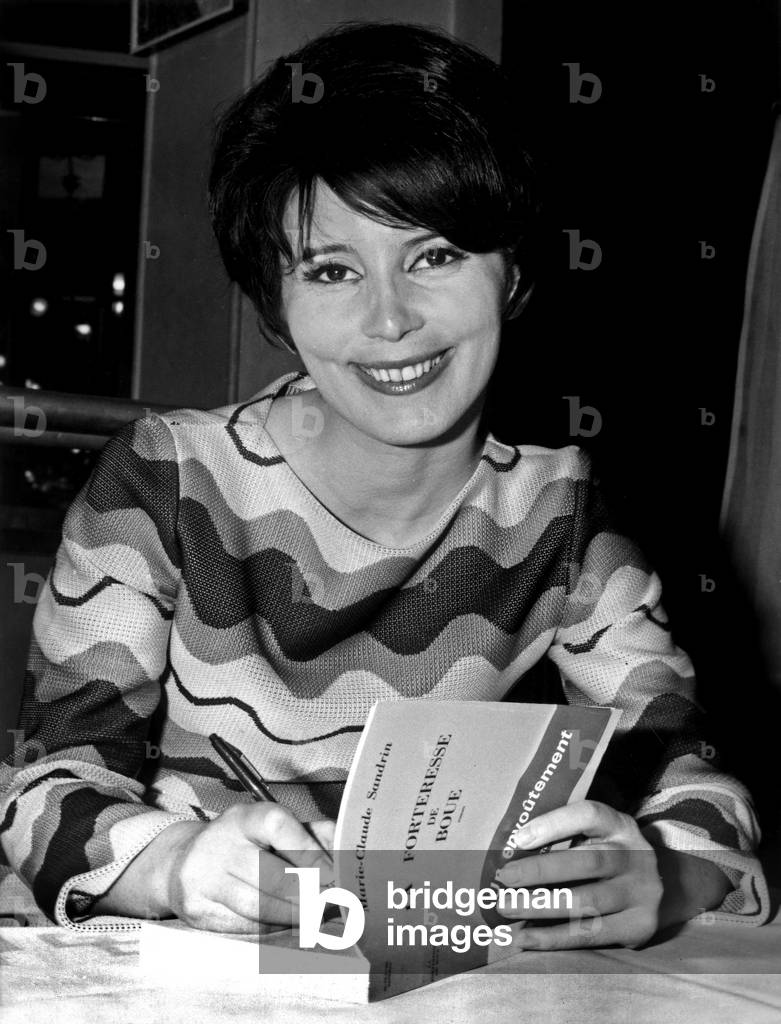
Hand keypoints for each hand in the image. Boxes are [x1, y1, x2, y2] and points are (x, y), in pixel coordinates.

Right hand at [165, 804, 334, 932]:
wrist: (184, 861)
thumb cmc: (243, 844)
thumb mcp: (272, 828)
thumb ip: (311, 834)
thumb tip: (347, 850)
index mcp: (244, 817)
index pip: (277, 825)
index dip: (308, 850)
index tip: (332, 873)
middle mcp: (220, 842)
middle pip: (269, 872)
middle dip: (306, 893)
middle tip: (331, 904)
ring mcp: (205, 877)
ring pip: (256, 904)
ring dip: (292, 915)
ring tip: (316, 918)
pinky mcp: (197, 909)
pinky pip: (241, 925)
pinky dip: (270, 928)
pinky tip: (287, 925)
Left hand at [494, 799, 662, 949]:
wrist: (658, 891)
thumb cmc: (606, 857)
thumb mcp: (595, 837)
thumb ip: (563, 839)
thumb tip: (510, 850)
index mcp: (619, 825)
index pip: (589, 815)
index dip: (553, 824)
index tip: (518, 838)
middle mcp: (636, 856)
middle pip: (587, 861)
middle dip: (540, 871)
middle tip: (504, 879)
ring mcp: (642, 893)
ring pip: (587, 902)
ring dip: (541, 906)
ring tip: (508, 907)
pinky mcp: (638, 927)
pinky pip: (589, 935)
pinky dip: (553, 938)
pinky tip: (525, 938)